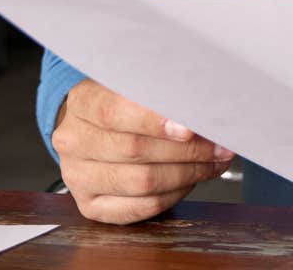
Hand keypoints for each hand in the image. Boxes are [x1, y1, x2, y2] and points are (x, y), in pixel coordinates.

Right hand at [50, 79, 231, 223]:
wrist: (94, 128)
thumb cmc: (126, 103)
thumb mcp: (138, 84)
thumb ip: (163, 93)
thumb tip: (203, 109)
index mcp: (82, 102)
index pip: (113, 112)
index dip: (154, 121)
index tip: (189, 127)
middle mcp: (73, 141)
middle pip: (135, 150)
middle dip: (188, 149)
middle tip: (220, 145)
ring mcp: (77, 177)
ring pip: (141, 182)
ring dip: (188, 173)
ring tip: (213, 162)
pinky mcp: (90, 206)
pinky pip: (140, 207)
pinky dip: (174, 195)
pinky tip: (191, 180)